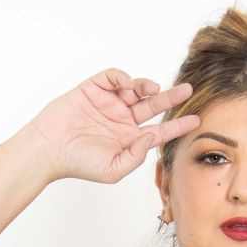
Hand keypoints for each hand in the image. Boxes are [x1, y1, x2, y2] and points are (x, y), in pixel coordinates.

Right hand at [25, 70, 200, 184]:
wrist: (50, 148)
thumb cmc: (79, 163)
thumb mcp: (114, 169)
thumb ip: (136, 156)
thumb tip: (151, 136)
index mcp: (129, 140)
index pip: (159, 131)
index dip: (178, 126)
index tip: (196, 121)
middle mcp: (122, 120)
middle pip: (153, 106)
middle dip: (171, 98)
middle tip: (187, 90)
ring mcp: (108, 103)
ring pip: (136, 89)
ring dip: (145, 87)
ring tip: (149, 90)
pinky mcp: (94, 89)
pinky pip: (114, 77)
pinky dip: (123, 78)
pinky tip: (126, 85)